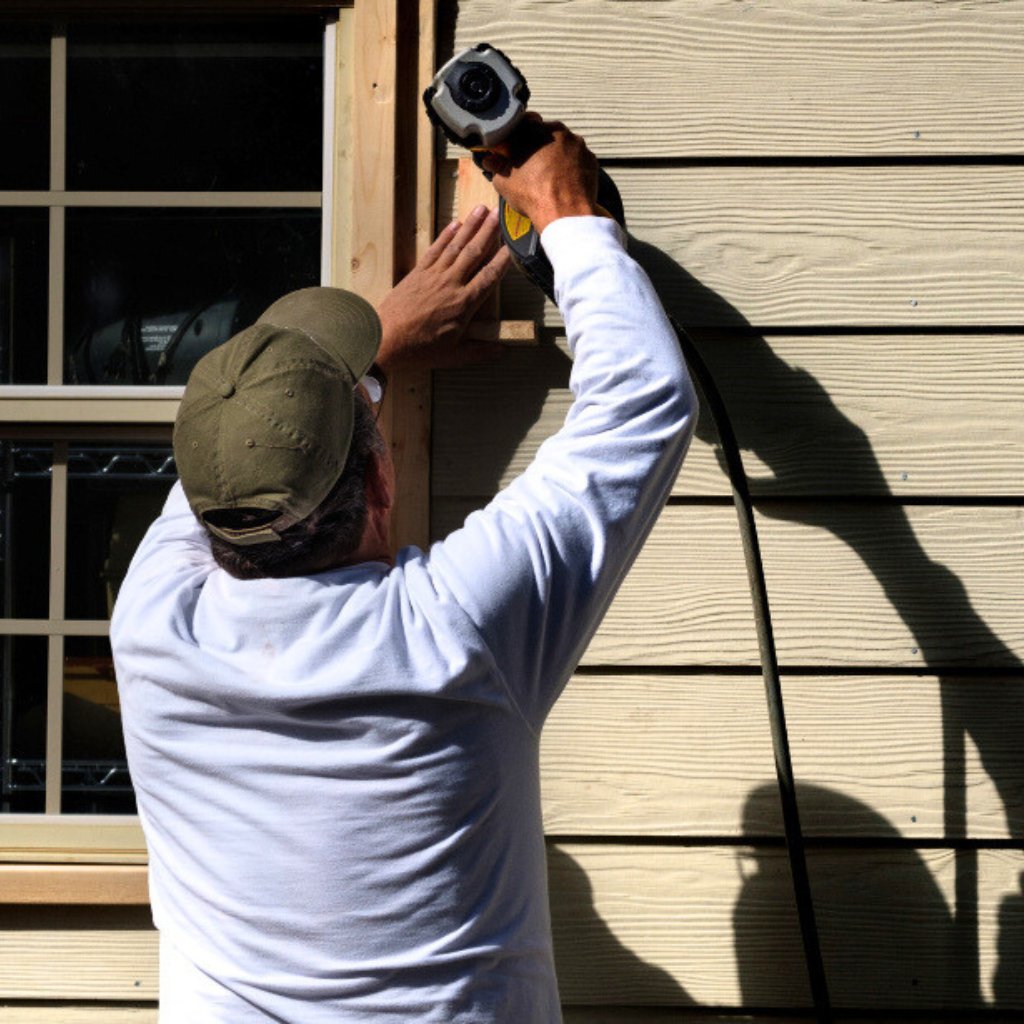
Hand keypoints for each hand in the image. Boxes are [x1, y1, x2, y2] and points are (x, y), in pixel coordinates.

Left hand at [375, 205, 511, 370]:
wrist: (385, 339)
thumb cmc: (420, 349)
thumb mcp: (454, 355)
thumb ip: (480, 350)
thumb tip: (501, 352)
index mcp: (464, 305)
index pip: (489, 277)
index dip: (503, 260)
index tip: (514, 245)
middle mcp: (451, 284)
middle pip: (474, 253)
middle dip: (489, 231)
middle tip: (500, 212)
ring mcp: (433, 275)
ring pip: (456, 246)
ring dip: (470, 225)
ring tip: (482, 209)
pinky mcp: (418, 272)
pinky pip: (435, 249)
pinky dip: (446, 235)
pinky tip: (456, 224)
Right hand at [480, 116, 598, 233]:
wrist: (565, 214)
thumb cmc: (533, 195)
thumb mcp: (504, 182)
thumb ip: (496, 166)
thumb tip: (490, 161)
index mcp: (535, 130)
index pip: (524, 123)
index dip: (518, 137)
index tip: (516, 148)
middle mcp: (559, 131)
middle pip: (546, 134)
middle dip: (539, 146)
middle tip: (532, 165)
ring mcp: (578, 144)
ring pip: (564, 146)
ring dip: (556, 157)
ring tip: (549, 177)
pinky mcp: (591, 159)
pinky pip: (578, 160)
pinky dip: (571, 168)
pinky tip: (564, 182)